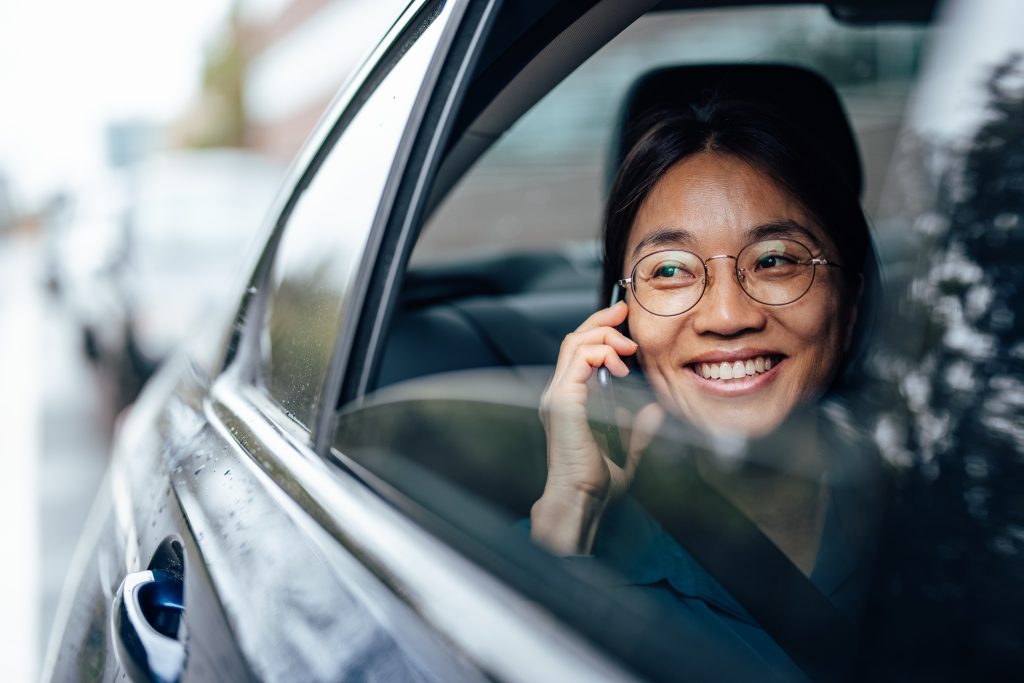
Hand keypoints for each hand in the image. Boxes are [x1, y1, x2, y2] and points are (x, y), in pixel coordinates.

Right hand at [532, 301, 664, 554]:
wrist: (580, 501)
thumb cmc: (595, 485)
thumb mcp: (627, 453)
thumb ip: (639, 431)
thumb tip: (655, 411)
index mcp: (569, 402)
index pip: (578, 353)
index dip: (599, 332)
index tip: (622, 322)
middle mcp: (558, 394)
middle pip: (573, 340)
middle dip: (600, 322)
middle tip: (624, 314)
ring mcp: (557, 396)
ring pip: (575, 343)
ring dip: (605, 337)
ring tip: (628, 349)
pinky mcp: (563, 400)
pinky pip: (579, 359)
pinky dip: (601, 352)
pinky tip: (620, 364)